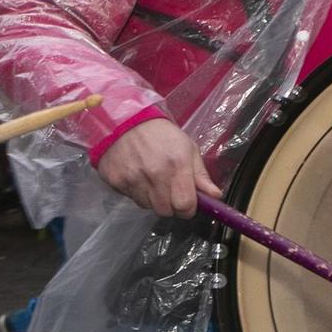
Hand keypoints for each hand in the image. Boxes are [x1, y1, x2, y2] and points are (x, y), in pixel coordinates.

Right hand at [96, 118, 219, 216]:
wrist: (126, 120)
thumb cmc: (161, 134)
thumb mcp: (188, 148)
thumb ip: (201, 175)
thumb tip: (215, 196)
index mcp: (176, 165)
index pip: (184, 205)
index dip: (188, 208)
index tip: (186, 203)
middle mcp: (154, 174)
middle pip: (165, 211)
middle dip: (170, 206)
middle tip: (169, 192)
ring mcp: (132, 179)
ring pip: (147, 207)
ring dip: (152, 199)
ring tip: (151, 180)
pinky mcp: (116, 181)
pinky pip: (131, 198)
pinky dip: (136, 192)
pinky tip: (137, 176)